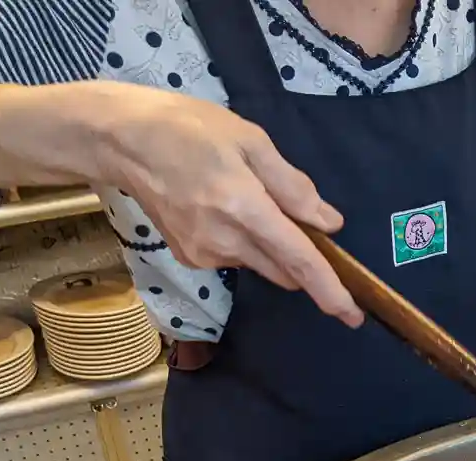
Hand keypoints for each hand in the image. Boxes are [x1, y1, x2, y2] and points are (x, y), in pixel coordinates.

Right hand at [79, 83, 362, 325]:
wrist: (122, 140)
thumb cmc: (188, 129)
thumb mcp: (250, 140)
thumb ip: (293, 186)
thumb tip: (328, 223)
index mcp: (244, 208)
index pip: (299, 261)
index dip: (330, 291)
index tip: (352, 315)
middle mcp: (225, 240)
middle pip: (285, 271)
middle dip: (303, 260)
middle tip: (296, 220)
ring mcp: (205, 254)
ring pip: (261, 265)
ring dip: (271, 247)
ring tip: (244, 199)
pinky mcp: (191, 258)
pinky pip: (236, 259)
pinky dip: (244, 242)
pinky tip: (221, 209)